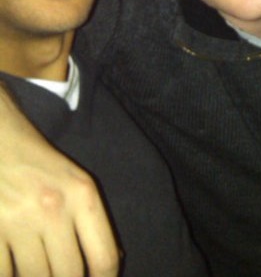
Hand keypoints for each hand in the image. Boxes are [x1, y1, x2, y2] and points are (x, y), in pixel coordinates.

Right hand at [0, 85, 118, 275]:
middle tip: (62, 274)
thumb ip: (92, 222)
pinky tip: (14, 265)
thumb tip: (110, 262)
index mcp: (84, 195)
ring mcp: (18, 220)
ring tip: (39, 268)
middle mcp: (54, 208)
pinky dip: (9, 273)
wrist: (1, 138)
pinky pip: (3, 272)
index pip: (104, 258)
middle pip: (69, 275)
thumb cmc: (42, 164)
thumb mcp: (78, 183)